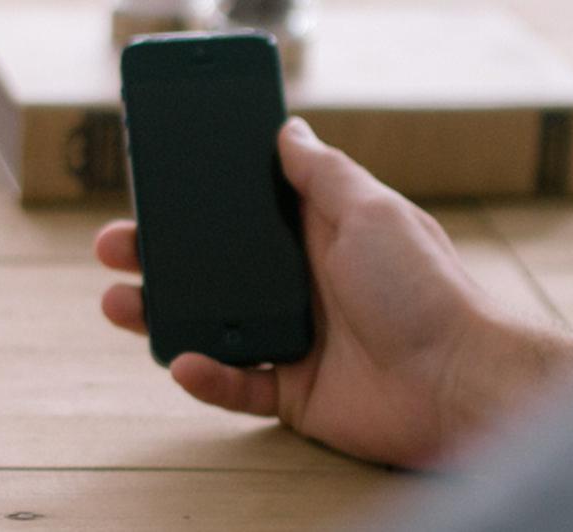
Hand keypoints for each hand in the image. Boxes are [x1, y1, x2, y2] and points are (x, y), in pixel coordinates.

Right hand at [96, 118, 556, 467]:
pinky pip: (239, 387)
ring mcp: (297, 339)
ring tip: (118, 302)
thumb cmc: (422, 287)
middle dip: (162, 257)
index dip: (202, 201)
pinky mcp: (296, 392)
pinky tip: (184, 362)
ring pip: (214, 326)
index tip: (156, 188)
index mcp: (318, 236)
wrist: (456, 380)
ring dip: (164, 315)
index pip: (246, 212)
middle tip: (116, 245)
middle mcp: (303, 284)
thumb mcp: (371, 211)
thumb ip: (324, 173)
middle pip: (217, 269)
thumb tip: (288, 128)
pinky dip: (209, 378)